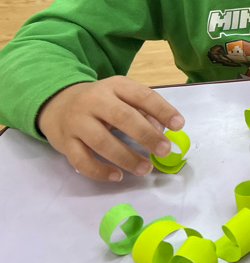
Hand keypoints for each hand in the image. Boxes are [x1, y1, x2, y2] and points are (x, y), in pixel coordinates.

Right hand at [36, 76, 184, 182]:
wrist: (58, 103)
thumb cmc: (101, 102)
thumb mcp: (122, 96)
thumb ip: (143, 110)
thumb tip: (160, 130)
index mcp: (115, 86)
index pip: (143, 96)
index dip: (163, 110)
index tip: (179, 125)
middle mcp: (94, 101)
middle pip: (123, 118)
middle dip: (146, 135)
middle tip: (164, 150)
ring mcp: (77, 122)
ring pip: (101, 141)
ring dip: (126, 157)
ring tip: (145, 168)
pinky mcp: (64, 142)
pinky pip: (81, 160)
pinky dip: (99, 171)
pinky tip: (117, 176)